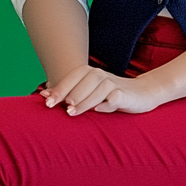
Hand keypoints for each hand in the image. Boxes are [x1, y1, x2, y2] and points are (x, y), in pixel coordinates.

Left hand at [41, 64, 168, 114]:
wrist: (142, 94)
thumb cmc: (109, 95)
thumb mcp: (89, 93)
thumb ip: (68, 93)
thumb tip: (43, 95)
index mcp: (91, 73)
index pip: (73, 76)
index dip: (60, 88)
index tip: (47, 102)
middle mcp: (102, 75)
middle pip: (84, 80)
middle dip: (70, 94)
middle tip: (59, 108)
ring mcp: (114, 84)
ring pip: (98, 88)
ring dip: (84, 101)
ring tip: (72, 112)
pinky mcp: (126, 95)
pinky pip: (115, 97)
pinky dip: (107, 103)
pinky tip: (99, 110)